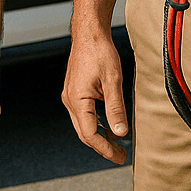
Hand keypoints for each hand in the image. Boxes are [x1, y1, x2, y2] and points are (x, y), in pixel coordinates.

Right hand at [61, 29, 128, 163]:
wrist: (89, 32)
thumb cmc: (100, 51)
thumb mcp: (113, 80)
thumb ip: (116, 108)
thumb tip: (120, 132)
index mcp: (77, 99)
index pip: (90, 133)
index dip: (104, 148)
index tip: (119, 157)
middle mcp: (70, 100)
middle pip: (84, 133)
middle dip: (102, 147)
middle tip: (120, 156)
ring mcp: (71, 96)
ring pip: (83, 124)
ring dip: (99, 136)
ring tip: (117, 144)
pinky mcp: (75, 91)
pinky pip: (84, 114)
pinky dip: (96, 124)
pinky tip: (109, 126)